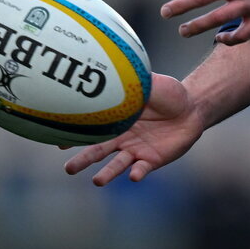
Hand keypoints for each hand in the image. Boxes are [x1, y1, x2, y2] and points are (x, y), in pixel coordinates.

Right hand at [63, 73, 203, 185]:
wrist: (192, 108)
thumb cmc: (168, 94)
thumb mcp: (150, 83)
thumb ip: (133, 81)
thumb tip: (116, 67)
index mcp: (116, 120)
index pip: (91, 129)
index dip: (75, 136)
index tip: (58, 142)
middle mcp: (121, 138)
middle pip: (98, 151)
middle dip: (83, 160)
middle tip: (68, 169)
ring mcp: (136, 151)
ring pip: (117, 164)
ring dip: (107, 173)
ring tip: (97, 181)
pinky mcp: (152, 160)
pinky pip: (142, 168)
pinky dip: (137, 173)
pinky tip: (133, 176)